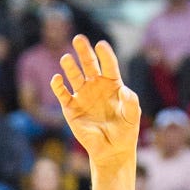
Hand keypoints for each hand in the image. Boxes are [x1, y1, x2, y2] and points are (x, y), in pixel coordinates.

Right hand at [49, 36, 140, 167]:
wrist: (112, 151)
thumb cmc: (125, 131)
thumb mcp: (132, 116)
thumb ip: (130, 102)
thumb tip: (124, 91)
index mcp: (112, 84)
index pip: (108, 64)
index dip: (105, 54)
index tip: (100, 45)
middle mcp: (96, 86)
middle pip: (89, 63)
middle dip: (83, 51)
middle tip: (78, 39)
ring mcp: (82, 95)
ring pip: (74, 75)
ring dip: (70, 66)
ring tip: (66, 59)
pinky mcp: (70, 108)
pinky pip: (62, 94)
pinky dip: (58, 86)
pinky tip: (57, 79)